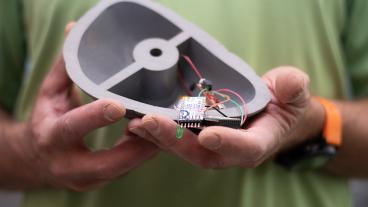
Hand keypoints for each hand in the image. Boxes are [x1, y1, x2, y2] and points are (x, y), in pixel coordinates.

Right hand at [6, 23, 158, 190]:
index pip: (72, 128)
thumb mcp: (50, 92)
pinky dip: (142, 152)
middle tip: (160, 124)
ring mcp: (85, 178)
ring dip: (146, 149)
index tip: (120, 105)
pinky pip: (125, 168)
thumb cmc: (46, 119)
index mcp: (51, 136)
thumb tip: (76, 30)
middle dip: (136, 146)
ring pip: (122, 169)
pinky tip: (157, 135)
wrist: (36, 158)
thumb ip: (66, 65)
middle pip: (106, 163)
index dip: (95, 117)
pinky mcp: (99, 182)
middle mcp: (67, 164)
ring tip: (167, 128)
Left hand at [128, 67, 323, 168]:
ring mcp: (213, 147)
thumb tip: (288, 84)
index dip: (228, 143)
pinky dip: (157, 134)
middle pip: (203, 154)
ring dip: (159, 138)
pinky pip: (177, 140)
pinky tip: (137, 124)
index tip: (208, 135)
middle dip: (176, 140)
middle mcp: (232, 151)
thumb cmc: (284, 102)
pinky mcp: (198, 139)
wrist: (270, 110)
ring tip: (137, 123)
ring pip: (185, 149)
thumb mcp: (295, 91)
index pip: (245, 149)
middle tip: (150, 123)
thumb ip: (294, 88)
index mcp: (259, 143)